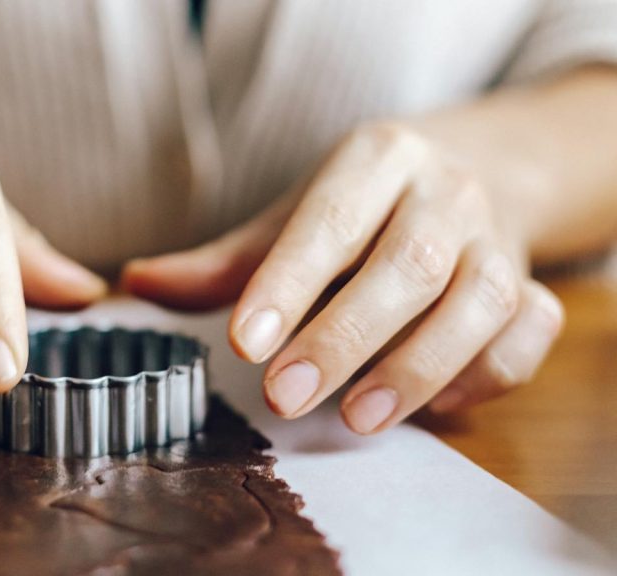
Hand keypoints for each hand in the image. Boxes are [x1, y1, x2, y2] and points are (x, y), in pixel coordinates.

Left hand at [123, 122, 563, 432]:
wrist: (474, 169)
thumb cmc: (362, 206)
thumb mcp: (293, 215)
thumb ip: (227, 260)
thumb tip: (135, 283)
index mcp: (375, 159)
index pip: (330, 219)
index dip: (289, 281)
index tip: (245, 342)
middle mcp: (443, 191)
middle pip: (405, 266)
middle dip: (344, 337)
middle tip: (284, 396)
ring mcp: (495, 238)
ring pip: (479, 303)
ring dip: (418, 367)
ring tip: (357, 419)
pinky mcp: (530, 284)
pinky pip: (526, 334)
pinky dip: (486, 374)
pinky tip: (433, 404)